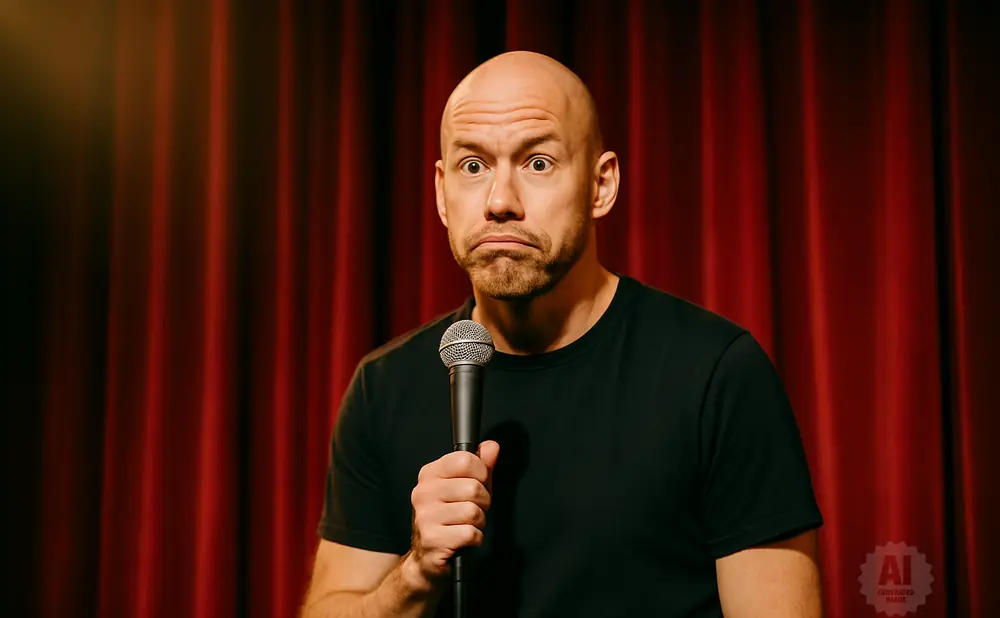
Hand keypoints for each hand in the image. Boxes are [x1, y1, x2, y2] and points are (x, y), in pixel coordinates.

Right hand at [405, 440, 499, 583]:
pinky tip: (464, 539)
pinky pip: (470, 533)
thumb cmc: (449, 520)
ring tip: (467, 525)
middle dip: (483, 502)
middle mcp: (423, 492)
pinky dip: (475, 538)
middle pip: (474, 488)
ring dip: (479, 522)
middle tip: (473, 510)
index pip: (465, 459)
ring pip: (474, 511)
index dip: (482, 473)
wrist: (426, 559)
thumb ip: (480, 466)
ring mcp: (425, 515)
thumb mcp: (465, 488)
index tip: (479, 484)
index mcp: (430, 474)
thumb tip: (492, 446)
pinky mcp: (432, 538)